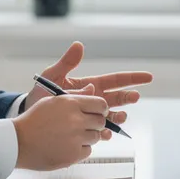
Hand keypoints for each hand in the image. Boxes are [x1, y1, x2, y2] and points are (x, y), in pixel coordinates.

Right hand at [13, 85, 110, 170]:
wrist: (18, 142)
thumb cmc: (33, 121)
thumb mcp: (52, 101)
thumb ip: (75, 96)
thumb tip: (92, 89)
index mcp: (71, 103)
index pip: (101, 104)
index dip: (101, 109)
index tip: (99, 112)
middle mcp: (75, 120)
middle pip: (101, 121)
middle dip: (95, 123)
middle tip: (83, 125)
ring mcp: (76, 138)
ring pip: (96, 137)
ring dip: (87, 137)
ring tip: (70, 136)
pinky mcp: (73, 155)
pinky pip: (88, 151)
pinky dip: (80, 149)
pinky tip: (66, 146)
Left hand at [24, 41, 152, 134]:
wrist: (30, 114)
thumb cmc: (41, 93)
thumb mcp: (52, 75)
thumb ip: (67, 63)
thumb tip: (79, 45)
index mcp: (91, 85)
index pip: (116, 80)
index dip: (132, 78)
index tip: (148, 77)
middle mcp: (95, 100)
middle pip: (118, 98)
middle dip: (129, 97)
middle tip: (135, 97)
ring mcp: (91, 115)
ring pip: (112, 116)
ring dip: (119, 116)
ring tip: (120, 116)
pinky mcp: (85, 129)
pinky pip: (100, 132)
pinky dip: (105, 133)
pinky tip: (105, 133)